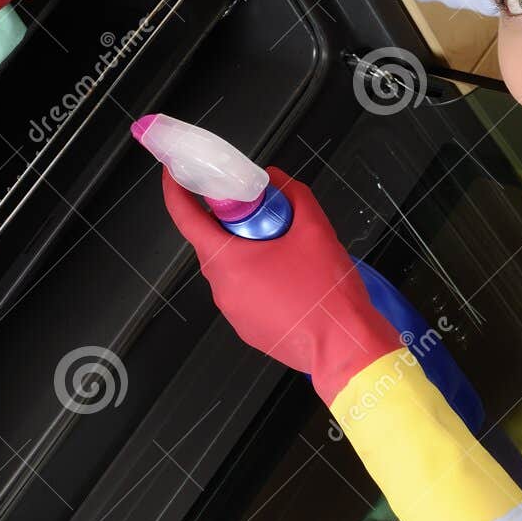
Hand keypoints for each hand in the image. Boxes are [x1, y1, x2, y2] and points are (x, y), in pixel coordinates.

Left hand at [161, 165, 402, 405]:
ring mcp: (233, 312)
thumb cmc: (327, 294)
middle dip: (232, 222)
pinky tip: (289, 279)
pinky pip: (243, 292)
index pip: (185, 217)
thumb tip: (274, 179)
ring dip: (248, 252)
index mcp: (228, 261)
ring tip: (286, 250)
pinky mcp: (247, 328)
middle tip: (260, 211)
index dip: (176, 190)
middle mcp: (222, 288)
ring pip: (230, 269)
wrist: (345, 347)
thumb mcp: (315, 229)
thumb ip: (292, 194)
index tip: (176, 173)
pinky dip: (258, 278)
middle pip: (211, 242)